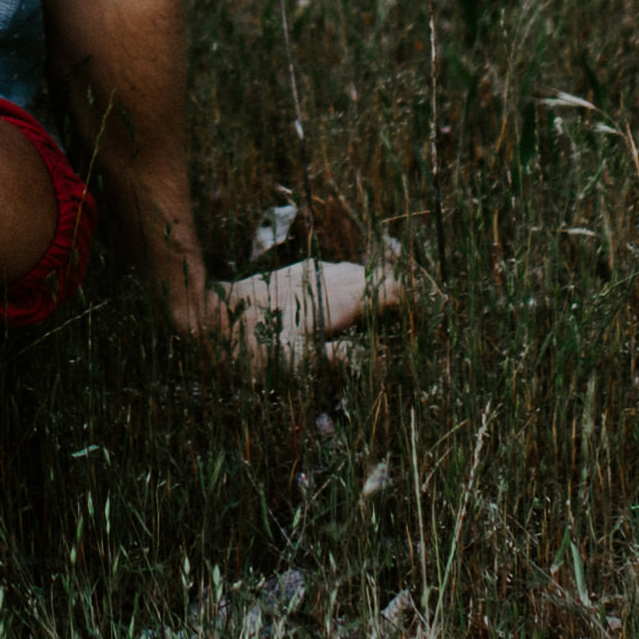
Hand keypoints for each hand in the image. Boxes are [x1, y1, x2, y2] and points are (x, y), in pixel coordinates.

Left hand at [213, 253, 401, 363]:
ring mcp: (311, 272)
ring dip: (374, 291)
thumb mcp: (299, 365)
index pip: (393, 290)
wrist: (207, 318)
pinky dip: (351, 288)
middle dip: (398, 297)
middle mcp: (329, 278)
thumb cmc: (253, 347)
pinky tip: (346, 306)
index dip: (415, 303)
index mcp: (338, 298)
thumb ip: (340, 360)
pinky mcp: (295, 273)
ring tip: (385, 317)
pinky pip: (336, 275)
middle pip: (379, 279)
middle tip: (413, 322)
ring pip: (356, 274)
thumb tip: (377, 359)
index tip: (430, 321)